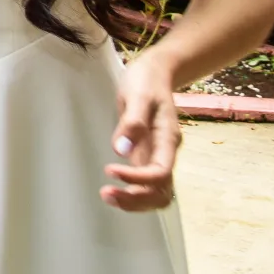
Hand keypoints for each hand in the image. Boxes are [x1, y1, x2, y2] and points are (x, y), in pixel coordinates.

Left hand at [104, 54, 179, 211]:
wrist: (154, 72)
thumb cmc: (146, 81)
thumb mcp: (137, 95)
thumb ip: (132, 122)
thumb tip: (121, 150)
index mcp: (168, 140)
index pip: (159, 173)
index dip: (136, 179)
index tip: (110, 171)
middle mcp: (165, 153)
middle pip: (161, 191)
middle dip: (136, 199)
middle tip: (106, 193)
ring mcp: (157, 155)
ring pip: (155, 192)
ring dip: (134, 200)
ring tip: (106, 195)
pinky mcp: (147, 155)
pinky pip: (146, 183)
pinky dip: (133, 192)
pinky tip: (114, 189)